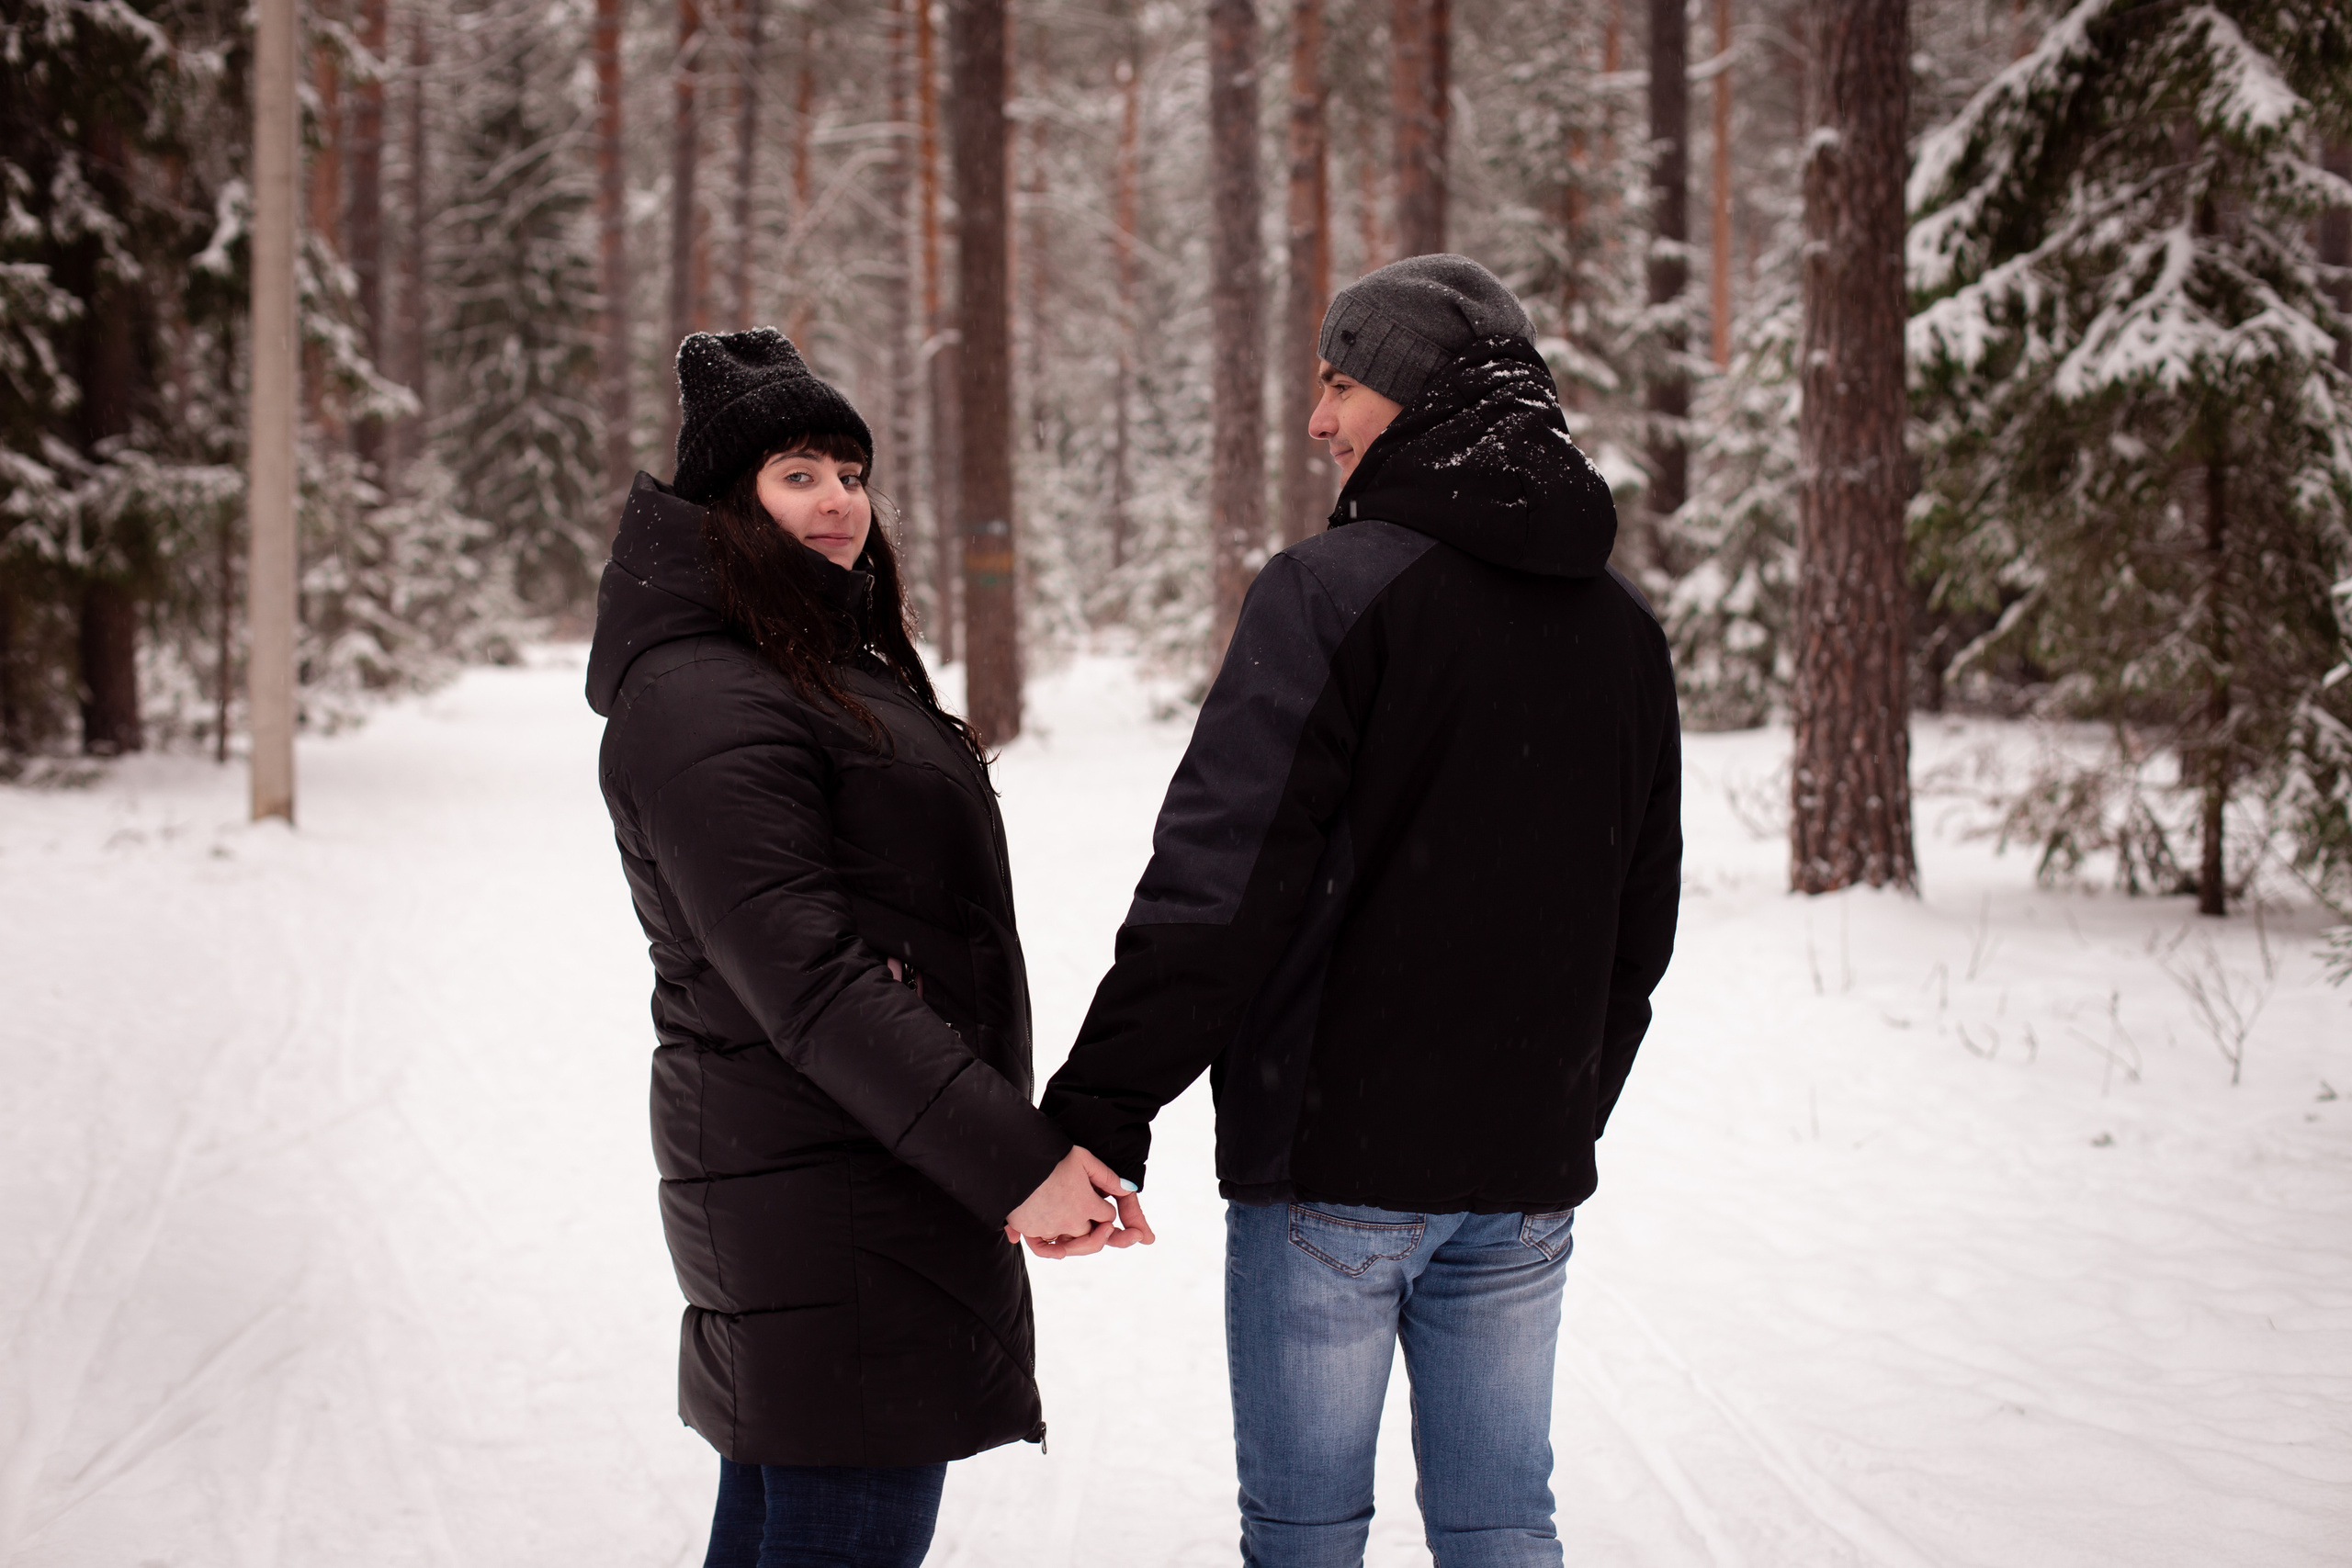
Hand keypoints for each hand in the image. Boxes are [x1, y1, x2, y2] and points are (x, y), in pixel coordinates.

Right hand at [1007, 1147, 1155, 1259]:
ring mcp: (1050, 1227)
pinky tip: (1060, 1249)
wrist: (1016, 1157)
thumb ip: (1107, 1176)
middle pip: (1093, 1236)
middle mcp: (1071, 1221)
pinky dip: (1052, 1251)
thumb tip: (1129, 1189)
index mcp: (1087, 1204)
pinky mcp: (1030, 1229)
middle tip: (1098, 1223)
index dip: (1105, 1209)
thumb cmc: (1052, 1155)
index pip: (1107, 1216)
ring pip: (1071, 1244)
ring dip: (1077, 1240)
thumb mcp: (1084, 1158)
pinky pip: (1044, 1249)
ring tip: (1077, 1229)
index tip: (1098, 1200)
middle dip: (1097, 1229)